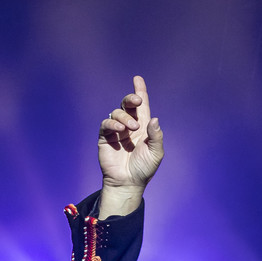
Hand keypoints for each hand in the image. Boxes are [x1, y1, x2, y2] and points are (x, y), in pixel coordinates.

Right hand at [97, 76, 163, 216]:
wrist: (128, 182)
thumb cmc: (144, 168)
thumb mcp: (156, 153)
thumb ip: (156, 136)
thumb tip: (155, 118)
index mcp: (144, 127)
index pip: (142, 107)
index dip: (140, 92)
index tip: (137, 79)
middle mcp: (130, 126)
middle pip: (128, 105)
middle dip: (131, 98)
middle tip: (136, 101)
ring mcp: (117, 131)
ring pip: (117, 113)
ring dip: (125, 117)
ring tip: (131, 129)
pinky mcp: (105, 137)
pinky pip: (106, 124)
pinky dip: (112, 124)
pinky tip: (120, 130)